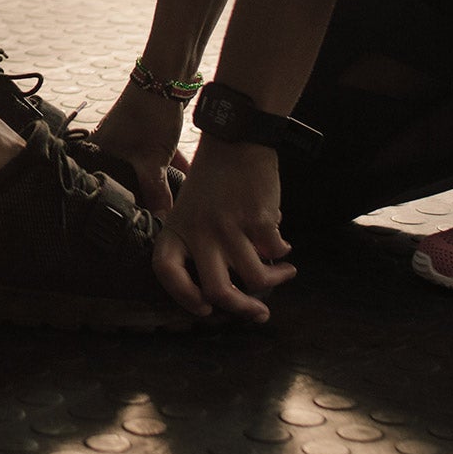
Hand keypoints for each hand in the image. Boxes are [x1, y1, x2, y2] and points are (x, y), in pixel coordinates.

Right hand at [88, 84, 192, 212]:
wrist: (167, 76)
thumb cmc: (149, 114)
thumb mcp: (152, 160)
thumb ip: (155, 192)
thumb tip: (162, 221)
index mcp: (98, 152)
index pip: (104, 187)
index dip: (121, 204)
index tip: (136, 222)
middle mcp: (107, 146)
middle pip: (125, 180)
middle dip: (145, 195)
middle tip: (158, 214)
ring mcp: (126, 138)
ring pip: (143, 167)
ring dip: (161, 180)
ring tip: (175, 198)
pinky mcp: (144, 132)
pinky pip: (154, 156)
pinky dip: (168, 165)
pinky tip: (187, 178)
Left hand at [153, 136, 295, 321]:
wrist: (236, 140)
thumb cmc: (213, 177)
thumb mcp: (190, 207)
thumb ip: (201, 243)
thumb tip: (232, 283)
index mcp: (178, 229)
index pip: (167, 272)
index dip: (183, 297)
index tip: (204, 308)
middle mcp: (200, 232)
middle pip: (218, 291)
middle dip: (242, 310)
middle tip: (259, 313)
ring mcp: (229, 227)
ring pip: (255, 277)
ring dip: (276, 280)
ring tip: (285, 272)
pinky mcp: (258, 219)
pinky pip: (275, 251)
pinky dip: (283, 254)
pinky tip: (285, 249)